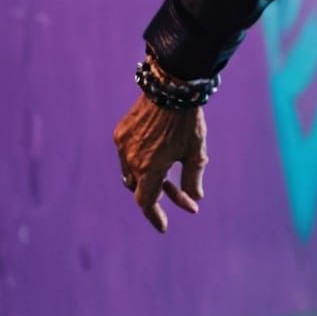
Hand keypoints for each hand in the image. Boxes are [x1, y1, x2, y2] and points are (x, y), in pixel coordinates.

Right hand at [113, 92, 207, 233]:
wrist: (171, 88)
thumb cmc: (187, 122)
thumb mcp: (196, 153)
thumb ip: (193, 178)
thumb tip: (195, 199)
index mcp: (150, 169)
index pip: (146, 202)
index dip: (155, 216)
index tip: (163, 227)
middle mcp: (131, 160)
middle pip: (141, 189)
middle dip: (161, 195)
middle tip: (181, 197)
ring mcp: (123, 146)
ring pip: (132, 173)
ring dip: (150, 179)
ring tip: (171, 176)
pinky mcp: (120, 133)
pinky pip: (127, 156)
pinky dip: (141, 163)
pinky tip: (157, 157)